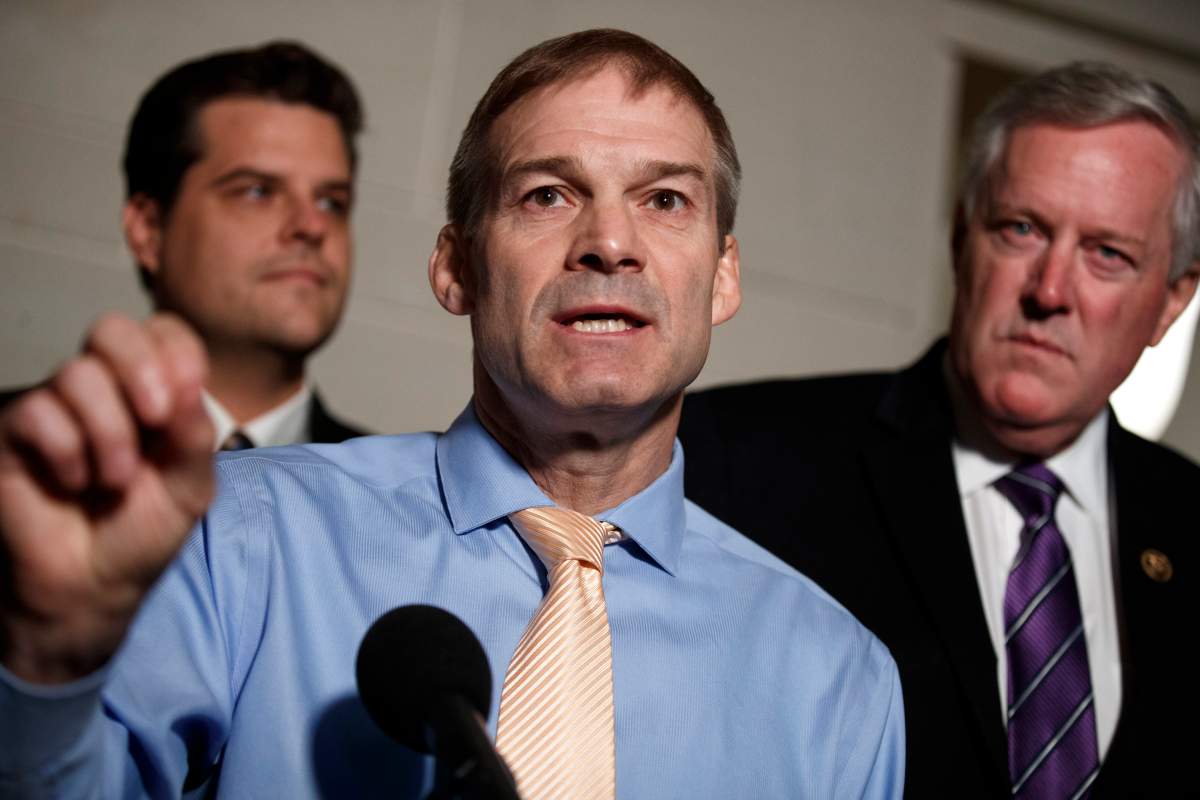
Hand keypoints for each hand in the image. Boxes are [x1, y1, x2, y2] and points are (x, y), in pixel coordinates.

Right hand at [0, 313, 213, 682]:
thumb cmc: (144, 530)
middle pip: (113, 329)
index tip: (185, 404)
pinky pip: (37, 412)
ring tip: (115, 481)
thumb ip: (196, 433)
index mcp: (155, 390)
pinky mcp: (15, 431)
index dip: (178, 354)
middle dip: (141, 369)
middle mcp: (105, 388)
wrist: (96, 584)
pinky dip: (67, 452)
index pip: (165, 333)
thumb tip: (188, 380)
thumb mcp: (192, 486)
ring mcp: (58, 405)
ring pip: (77, 373)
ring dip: (110, 433)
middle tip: (157, 420)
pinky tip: (74, 483)